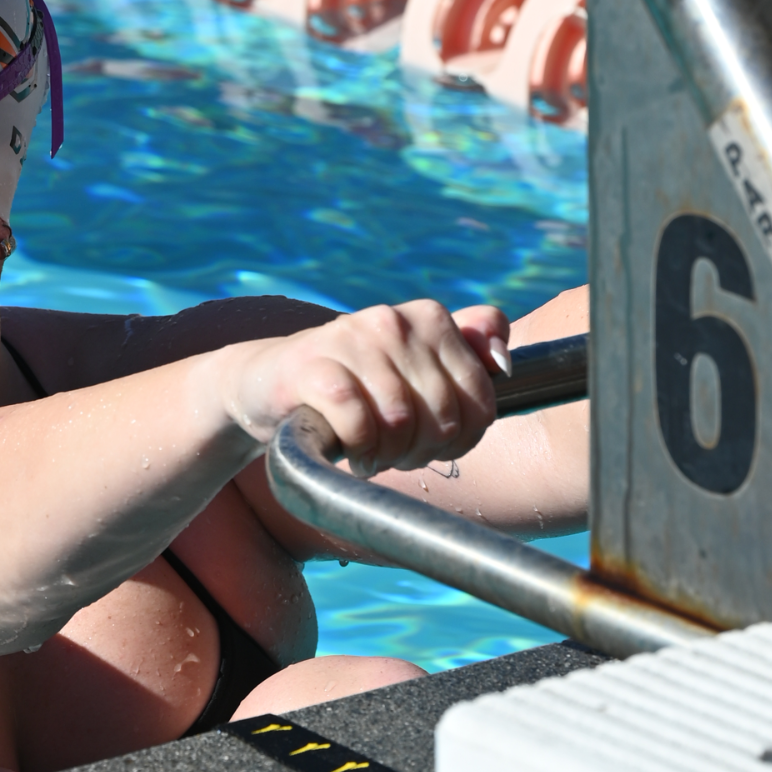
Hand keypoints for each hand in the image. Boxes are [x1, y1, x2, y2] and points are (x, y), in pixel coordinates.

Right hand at [219, 301, 509, 476]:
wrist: (268, 381)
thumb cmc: (354, 381)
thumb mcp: (413, 364)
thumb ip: (468, 351)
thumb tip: (504, 363)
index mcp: (427, 317)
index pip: (480, 396)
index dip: (463, 436)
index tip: (435, 445)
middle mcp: (391, 320)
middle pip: (442, 415)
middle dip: (423, 451)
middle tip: (397, 454)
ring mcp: (349, 340)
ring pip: (400, 422)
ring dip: (387, 455)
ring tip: (371, 455)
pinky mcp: (312, 367)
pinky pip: (358, 423)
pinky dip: (358, 448)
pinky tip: (348, 451)